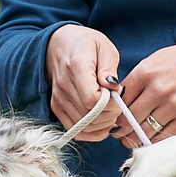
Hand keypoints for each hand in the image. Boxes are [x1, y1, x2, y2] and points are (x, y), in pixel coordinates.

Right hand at [47, 25, 123, 140]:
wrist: (60, 44)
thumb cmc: (86, 44)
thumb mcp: (104, 47)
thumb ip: (109, 68)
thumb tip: (113, 87)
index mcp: (76, 66)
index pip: (92, 100)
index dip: (110, 104)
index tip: (118, 95)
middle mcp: (63, 85)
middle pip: (89, 116)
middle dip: (110, 116)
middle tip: (118, 106)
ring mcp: (58, 98)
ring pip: (83, 126)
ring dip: (102, 125)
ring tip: (111, 112)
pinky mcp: (56, 107)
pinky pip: (75, 130)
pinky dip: (92, 132)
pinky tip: (102, 122)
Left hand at [116, 37, 175, 148]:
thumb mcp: (155, 61)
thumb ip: (137, 79)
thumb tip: (119, 102)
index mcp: (146, 73)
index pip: (120, 100)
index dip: (114, 112)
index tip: (113, 118)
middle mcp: (158, 90)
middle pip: (130, 119)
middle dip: (122, 129)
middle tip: (119, 133)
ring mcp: (174, 105)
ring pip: (144, 132)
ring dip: (135, 138)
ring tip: (131, 139)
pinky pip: (164, 137)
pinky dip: (155, 141)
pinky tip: (150, 139)